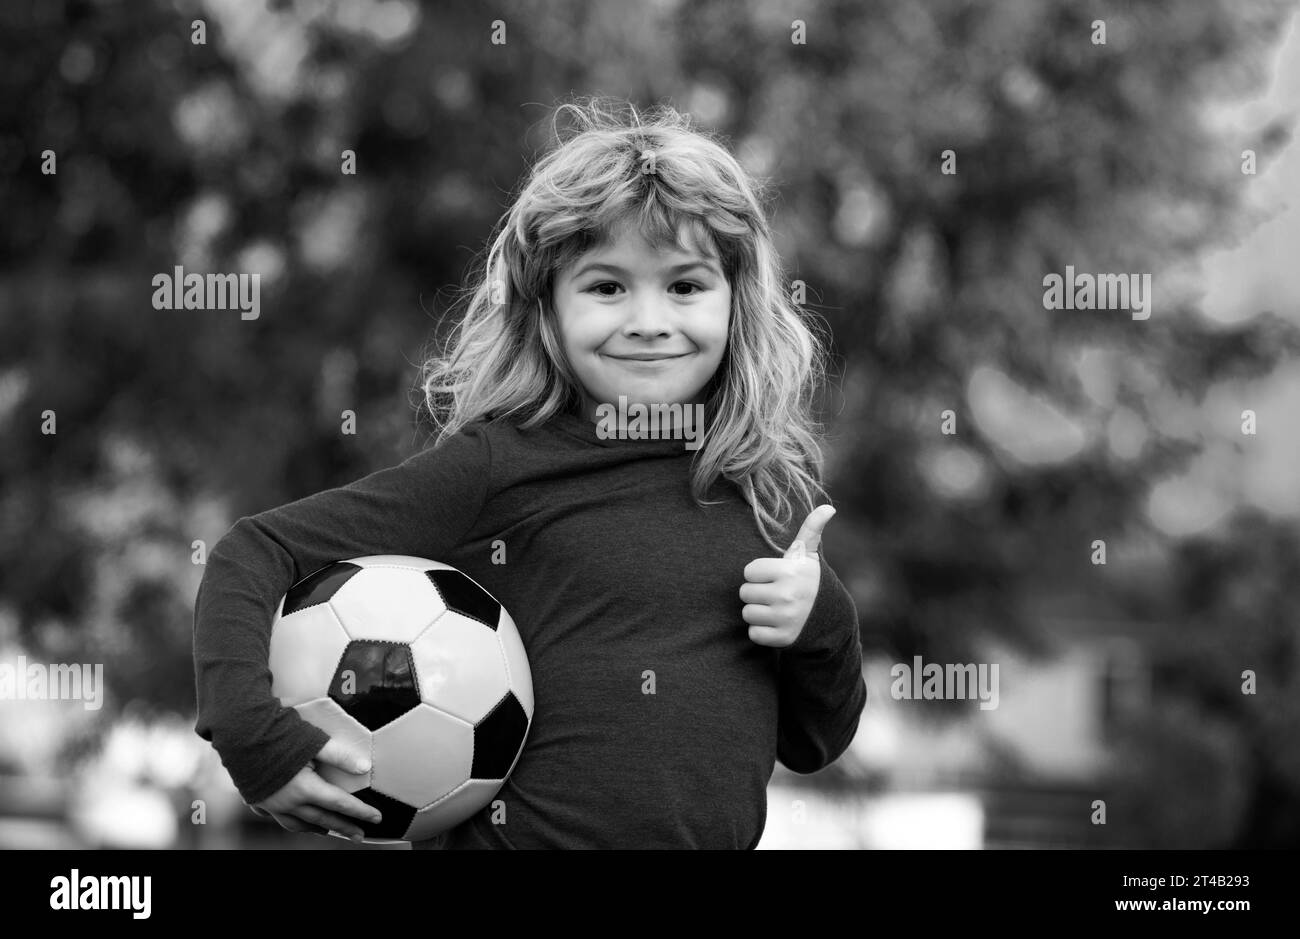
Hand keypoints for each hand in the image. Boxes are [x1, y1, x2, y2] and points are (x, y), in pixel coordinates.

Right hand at [251, 737, 381, 841]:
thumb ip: (340, 756)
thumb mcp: (313, 742)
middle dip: (343, 827)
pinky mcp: (257, 799)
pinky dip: (292, 821)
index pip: (340, 803)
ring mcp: (271, 804)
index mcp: (305, 789)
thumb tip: (365, 767)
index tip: (377, 818)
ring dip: (316, 828)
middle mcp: (288, 802)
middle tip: (359, 835)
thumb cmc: (277, 734)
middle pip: (322, 819)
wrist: (238, 735)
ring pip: (298, 824)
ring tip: (329, 831)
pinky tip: (295, 819)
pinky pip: (277, 818)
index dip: (360, 812)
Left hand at [739, 504, 835, 647]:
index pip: (748, 571)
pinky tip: (776, 624)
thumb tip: (828, 507)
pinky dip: (761, 631)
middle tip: (774, 594)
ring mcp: (786, 619)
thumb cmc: (808, 580)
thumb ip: (811, 530)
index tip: (774, 576)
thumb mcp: (808, 555)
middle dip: (756, 593)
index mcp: (789, 572)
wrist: (828, 617)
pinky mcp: (783, 639)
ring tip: (775, 608)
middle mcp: (787, 595)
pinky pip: (753, 634)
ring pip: (747, 614)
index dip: (759, 574)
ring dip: (757, 612)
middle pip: (744, 593)